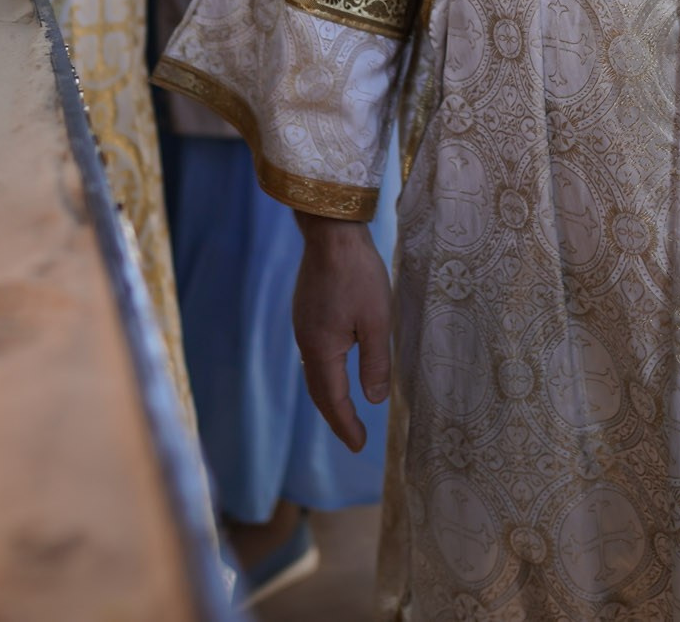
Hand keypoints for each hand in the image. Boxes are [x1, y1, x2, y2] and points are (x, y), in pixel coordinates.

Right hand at [293, 214, 392, 450]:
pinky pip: (314, 354)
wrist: (331, 232)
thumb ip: (374, 363)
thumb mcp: (376, 321)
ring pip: (314, 372)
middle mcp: (306, 342)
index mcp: (322, 349)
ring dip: (329, 395)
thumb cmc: (358, 274)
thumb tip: (373, 400)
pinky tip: (336, 370)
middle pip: (318, 391)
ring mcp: (302, 325)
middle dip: (336, 417)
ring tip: (345, 411)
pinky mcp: (306, 311)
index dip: (346, 425)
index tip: (359, 445)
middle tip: (353, 437)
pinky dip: (325, 373)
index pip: (333, 400)